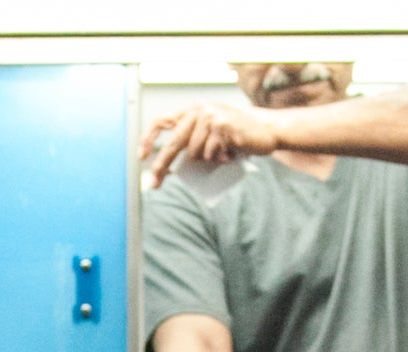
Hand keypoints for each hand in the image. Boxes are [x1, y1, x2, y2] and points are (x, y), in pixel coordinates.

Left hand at [141, 102, 280, 187]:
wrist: (265, 130)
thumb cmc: (234, 136)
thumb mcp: (208, 133)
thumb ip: (189, 140)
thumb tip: (164, 168)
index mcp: (191, 111)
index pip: (161, 120)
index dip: (149, 138)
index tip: (142, 156)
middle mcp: (199, 110)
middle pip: (174, 143)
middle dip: (162, 165)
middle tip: (154, 183)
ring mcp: (211, 117)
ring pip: (194, 153)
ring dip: (206, 160)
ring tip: (221, 154)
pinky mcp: (223, 127)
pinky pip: (211, 154)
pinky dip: (219, 160)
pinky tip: (230, 153)